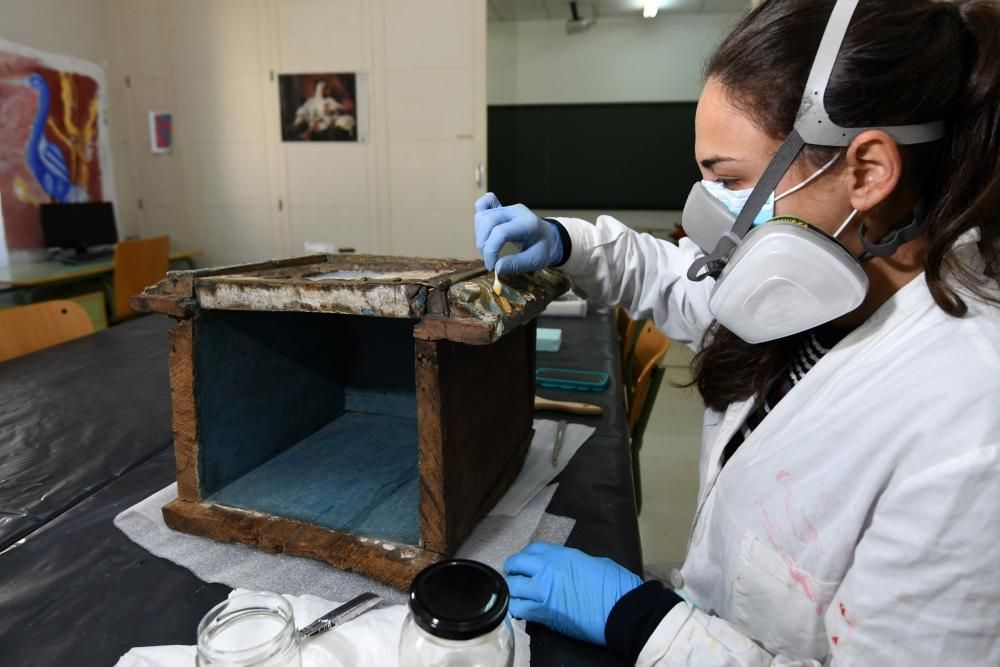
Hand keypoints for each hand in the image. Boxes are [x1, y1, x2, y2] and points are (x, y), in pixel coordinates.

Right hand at [474, 193, 563, 274]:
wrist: (549, 238)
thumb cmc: (543, 249)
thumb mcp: (535, 260)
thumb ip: (516, 264)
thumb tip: (497, 268)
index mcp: (527, 223)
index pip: (500, 232)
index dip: (491, 251)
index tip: (492, 266)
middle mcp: (514, 211)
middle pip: (487, 221)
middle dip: (483, 244)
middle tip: (490, 260)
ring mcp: (506, 208)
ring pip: (482, 216)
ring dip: (479, 236)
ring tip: (488, 250)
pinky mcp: (500, 208)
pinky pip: (484, 203)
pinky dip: (479, 217)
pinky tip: (481, 230)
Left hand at [503, 542, 641, 645]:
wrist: (623, 609)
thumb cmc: (616, 585)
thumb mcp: (592, 562)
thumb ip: (571, 562)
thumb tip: (563, 569)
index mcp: (562, 555)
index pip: (531, 550)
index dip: (525, 557)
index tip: (524, 564)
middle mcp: (548, 569)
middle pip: (516, 564)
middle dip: (512, 571)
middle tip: (515, 578)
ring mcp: (544, 591)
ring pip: (513, 588)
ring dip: (514, 591)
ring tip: (518, 595)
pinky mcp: (545, 613)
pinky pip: (519, 609)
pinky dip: (517, 609)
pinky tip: (523, 610)